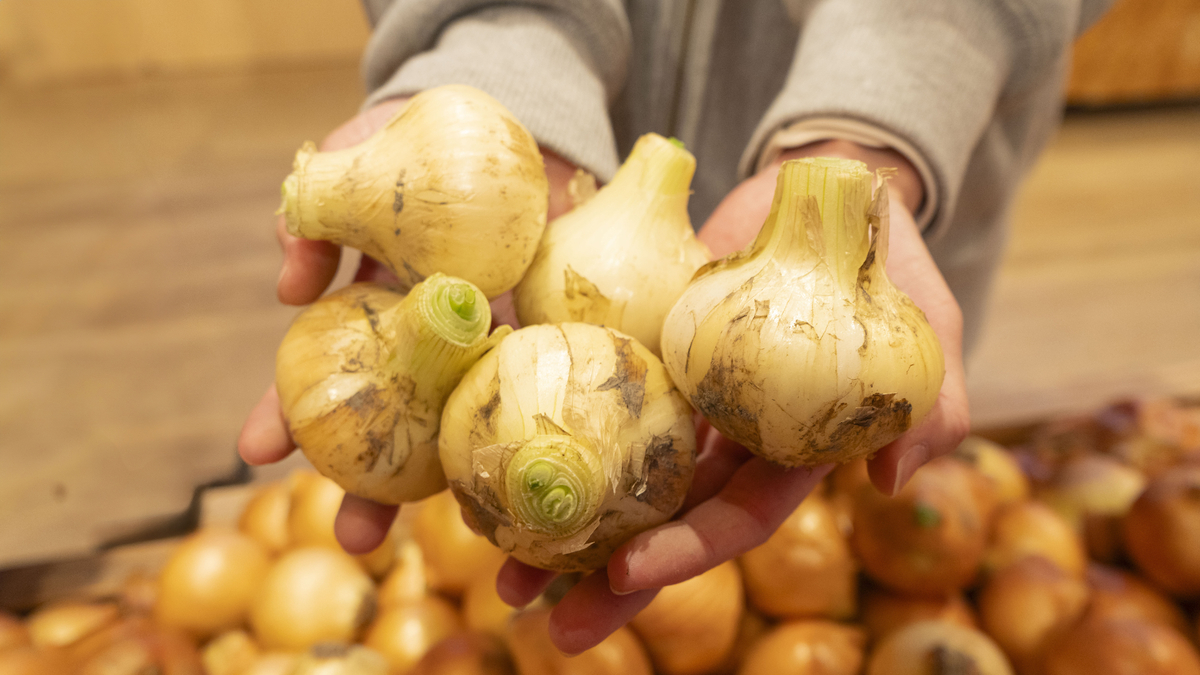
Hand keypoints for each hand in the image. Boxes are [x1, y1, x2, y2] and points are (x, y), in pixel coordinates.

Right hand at [237, 99, 578, 550]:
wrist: (516, 127)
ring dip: (453, 479)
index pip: (326, 370)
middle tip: (354, 536)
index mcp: (378, 309)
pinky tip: (522, 483)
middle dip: (370, 480)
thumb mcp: (359, 157)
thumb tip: (289, 279)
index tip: (253, 457)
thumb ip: (317, 210)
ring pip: (466, 419)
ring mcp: (493, 342)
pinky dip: (528, 428)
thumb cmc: (424, 143)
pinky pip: (540, 385)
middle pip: (397, 420)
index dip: (288, 412)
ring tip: (452, 538)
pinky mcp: (550, 334)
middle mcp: (432, 340)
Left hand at [494, 139, 968, 654]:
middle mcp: (727, 438)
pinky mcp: (645, 345)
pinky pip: (593, 391)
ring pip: (617, 472)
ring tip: (496, 565)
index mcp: (788, 452)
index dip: (687, 551)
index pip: (737, 518)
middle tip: (533, 614)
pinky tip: (489, 452)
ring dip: (561, 522)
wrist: (833, 190)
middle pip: (662, 517)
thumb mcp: (932, 333)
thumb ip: (932, 406)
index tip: (624, 572)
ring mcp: (681, 396)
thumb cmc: (890, 267)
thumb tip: (891, 481)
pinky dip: (548, 426)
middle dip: (604, 574)